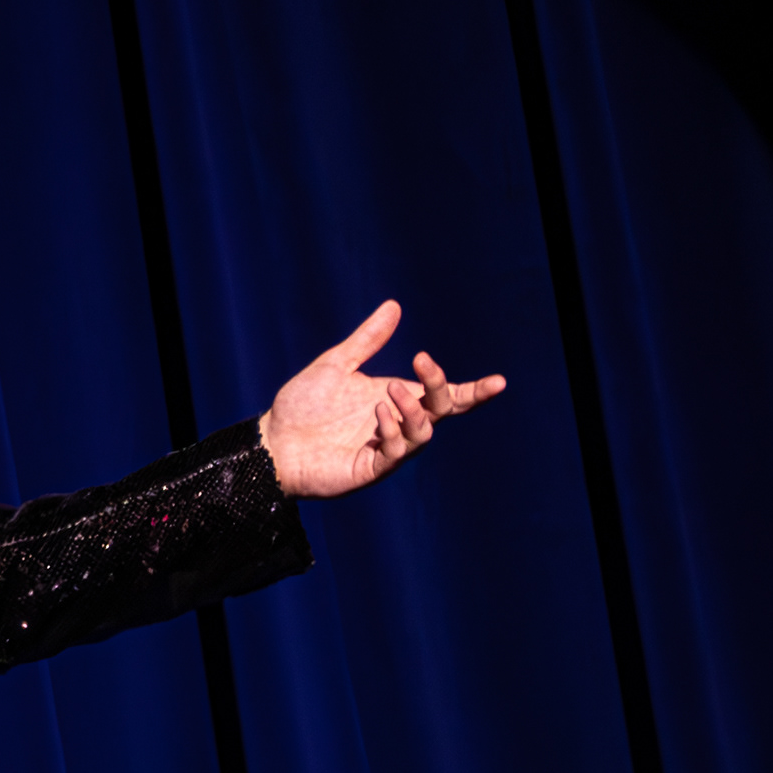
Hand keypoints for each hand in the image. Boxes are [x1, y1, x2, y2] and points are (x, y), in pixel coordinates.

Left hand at [258, 300, 504, 497]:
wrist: (273, 441)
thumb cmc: (303, 405)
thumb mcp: (336, 364)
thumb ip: (367, 340)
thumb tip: (394, 305)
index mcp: (396, 399)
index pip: (444, 396)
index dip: (474, 391)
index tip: (500, 381)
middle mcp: (398, 423)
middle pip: (441, 410)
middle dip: (443, 388)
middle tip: (424, 364)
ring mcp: (388, 447)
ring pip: (424, 432)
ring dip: (413, 409)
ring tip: (388, 390)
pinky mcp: (372, 468)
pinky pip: (398, 451)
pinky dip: (394, 429)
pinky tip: (377, 415)